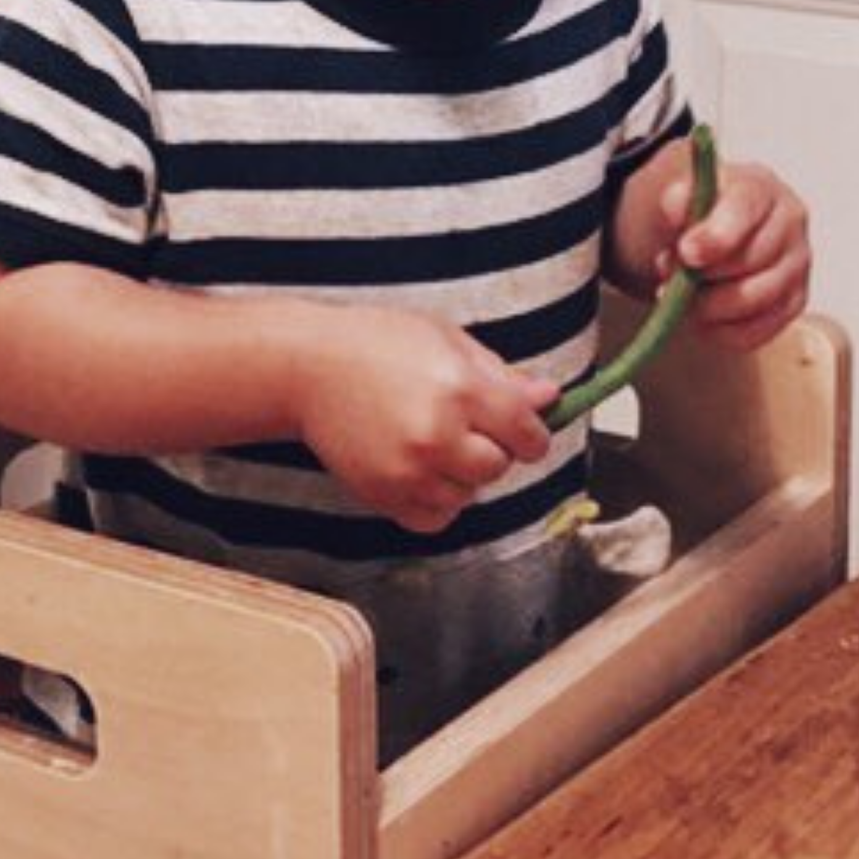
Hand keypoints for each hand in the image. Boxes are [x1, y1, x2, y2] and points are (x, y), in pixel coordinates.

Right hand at [297, 308, 558, 533]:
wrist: (309, 366)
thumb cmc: (378, 342)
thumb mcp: (449, 340)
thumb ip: (502, 376)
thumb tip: (549, 398)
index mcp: (461, 390)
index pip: (527, 433)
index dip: (533, 431)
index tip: (524, 427)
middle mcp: (437, 435)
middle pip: (498, 466)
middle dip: (495, 449)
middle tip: (471, 426)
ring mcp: (408, 470)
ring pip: (468, 495)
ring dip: (464, 475)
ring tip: (437, 440)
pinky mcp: (383, 494)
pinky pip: (434, 518)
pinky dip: (438, 500)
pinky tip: (423, 468)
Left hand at [658, 150, 811, 352]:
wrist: (718, 231)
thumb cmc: (703, 212)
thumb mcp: (683, 196)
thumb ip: (677, 199)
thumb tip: (676, 207)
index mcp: (761, 188)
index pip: (744, 209)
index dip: (715, 236)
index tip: (687, 254)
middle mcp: (790, 223)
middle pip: (750, 260)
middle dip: (703, 275)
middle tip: (668, 274)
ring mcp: (797, 264)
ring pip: (754, 300)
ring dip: (709, 307)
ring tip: (681, 297)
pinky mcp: (794, 301)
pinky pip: (758, 330)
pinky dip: (722, 331)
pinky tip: (701, 317)